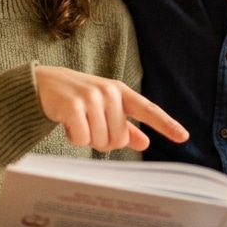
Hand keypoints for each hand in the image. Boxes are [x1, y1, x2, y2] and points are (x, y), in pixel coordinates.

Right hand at [33, 66, 187, 151]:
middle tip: (89, 127)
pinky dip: (74, 138)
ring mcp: (91, 98)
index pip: (148, 109)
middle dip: (103, 140)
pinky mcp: (73, 106)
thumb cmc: (77, 98)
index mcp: (120, 92)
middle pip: (118, 138)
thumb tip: (144, 142)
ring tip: (76, 122)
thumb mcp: (103, 108)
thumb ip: (124, 125)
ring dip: (87, 139)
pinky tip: (66, 123)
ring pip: (100, 141)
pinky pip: (82, 140)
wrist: (43, 84)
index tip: (183, 137)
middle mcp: (108, 92)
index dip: (166, 124)